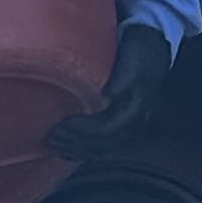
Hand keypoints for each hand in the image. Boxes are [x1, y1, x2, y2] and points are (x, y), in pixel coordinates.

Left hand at [45, 22, 177, 161]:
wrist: (150, 51)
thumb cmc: (137, 52)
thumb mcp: (133, 58)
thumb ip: (124, 76)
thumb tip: (110, 95)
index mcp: (135, 105)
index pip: (108, 128)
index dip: (84, 131)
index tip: (62, 124)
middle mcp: (134, 121)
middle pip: (103, 142)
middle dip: (75, 141)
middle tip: (51, 136)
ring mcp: (129, 126)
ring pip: (102, 148)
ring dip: (77, 149)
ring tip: (53, 143)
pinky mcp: (121, 127)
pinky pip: (103, 147)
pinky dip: (83, 151)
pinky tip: (66, 151)